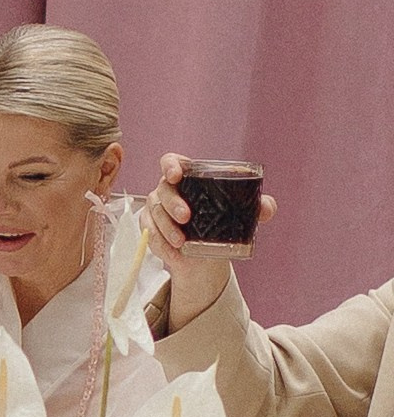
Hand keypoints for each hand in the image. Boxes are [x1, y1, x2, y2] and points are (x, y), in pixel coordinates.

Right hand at [144, 152, 273, 330]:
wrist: (205, 250)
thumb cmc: (220, 221)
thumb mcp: (241, 213)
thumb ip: (257, 207)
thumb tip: (267, 208)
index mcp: (187, 177)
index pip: (171, 162)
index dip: (170, 166)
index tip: (176, 176)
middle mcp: (167, 190)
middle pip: (163, 190)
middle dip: (173, 204)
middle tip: (187, 217)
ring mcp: (156, 209)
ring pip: (155, 214)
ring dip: (167, 229)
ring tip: (182, 242)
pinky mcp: (150, 229)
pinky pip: (150, 235)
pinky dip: (161, 246)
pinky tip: (174, 254)